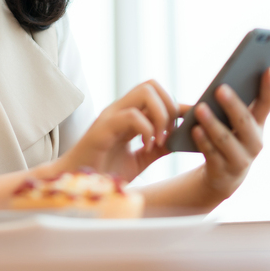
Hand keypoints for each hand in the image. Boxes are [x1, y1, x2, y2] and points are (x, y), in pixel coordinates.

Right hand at [57, 79, 178, 181]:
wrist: (76, 185)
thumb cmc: (104, 171)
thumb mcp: (140, 159)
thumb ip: (158, 147)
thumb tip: (182, 138)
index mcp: (128, 114)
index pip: (157, 94)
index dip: (178, 105)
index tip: (193, 120)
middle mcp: (120, 109)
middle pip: (152, 84)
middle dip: (170, 107)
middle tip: (169, 134)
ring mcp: (111, 115)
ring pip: (145, 91)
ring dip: (160, 115)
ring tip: (159, 140)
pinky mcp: (103, 128)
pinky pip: (132, 115)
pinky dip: (146, 129)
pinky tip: (145, 147)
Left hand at [189, 66, 269, 204]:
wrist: (223, 175)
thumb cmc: (227, 137)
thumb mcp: (232, 122)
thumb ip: (230, 104)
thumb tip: (220, 86)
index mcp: (258, 124)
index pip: (268, 103)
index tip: (268, 67)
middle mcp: (254, 142)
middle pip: (244, 121)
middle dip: (232, 105)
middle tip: (220, 88)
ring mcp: (241, 159)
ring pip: (226, 139)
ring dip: (212, 123)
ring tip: (200, 108)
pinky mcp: (223, 171)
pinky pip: (212, 154)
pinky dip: (203, 141)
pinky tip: (194, 129)